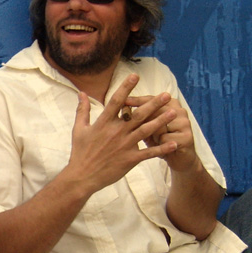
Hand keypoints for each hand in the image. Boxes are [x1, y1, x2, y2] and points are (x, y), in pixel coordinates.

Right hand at [66, 74, 176, 195]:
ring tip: (174, 112)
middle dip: (153, 104)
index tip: (135, 76)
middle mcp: (116, 132)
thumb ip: (82, 110)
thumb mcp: (78, 129)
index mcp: (103, 123)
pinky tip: (174, 142)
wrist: (82, 176)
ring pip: (146, 130)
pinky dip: (162, 148)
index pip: (116, 101)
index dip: (126, 88)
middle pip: (138, 114)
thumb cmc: (80, 152)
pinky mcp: (130, 159)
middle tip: (166, 95)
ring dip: (161, 121)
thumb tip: (81, 93)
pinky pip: (149, 152)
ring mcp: (124, 146)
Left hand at [124, 95, 197, 172]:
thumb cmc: (158, 139)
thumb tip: (121, 105)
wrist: (179, 157)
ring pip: (160, 126)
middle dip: (142, 119)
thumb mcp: (148, 126)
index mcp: (170, 104)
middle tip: (130, 125)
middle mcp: (179, 110)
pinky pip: (166, 140)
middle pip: (156, 111)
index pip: (151, 99)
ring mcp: (185, 123)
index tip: (124, 101)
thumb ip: (139, 116)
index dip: (136, 101)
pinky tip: (162, 147)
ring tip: (150, 139)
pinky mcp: (187, 138)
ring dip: (152, 135)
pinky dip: (160, 145)